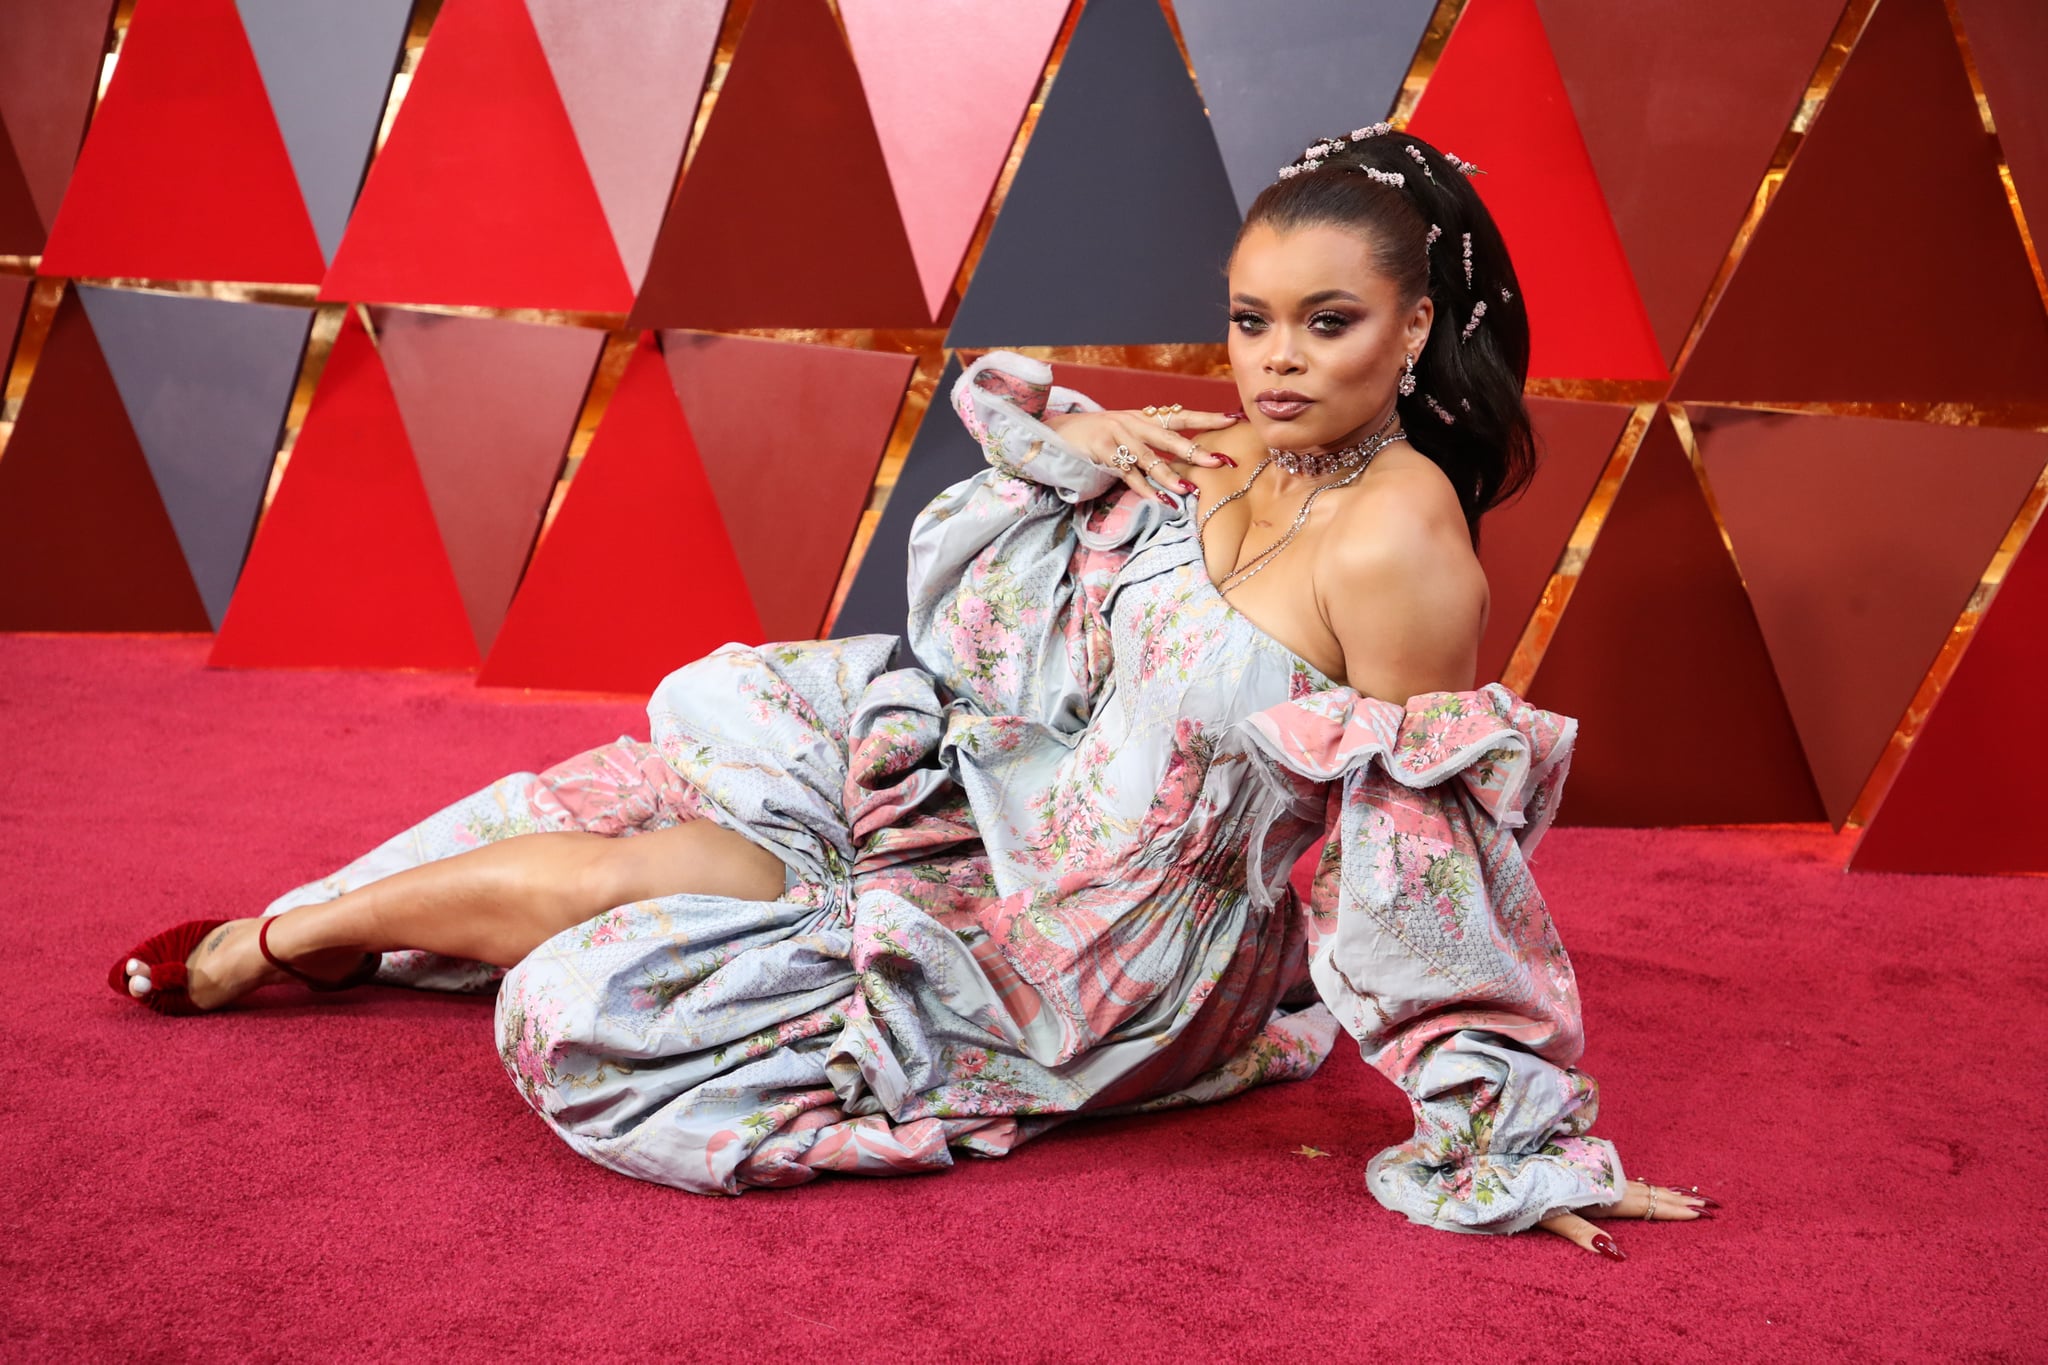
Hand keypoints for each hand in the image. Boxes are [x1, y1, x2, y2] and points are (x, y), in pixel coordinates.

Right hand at [1042, 406, 1241, 502]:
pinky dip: (1143, 489)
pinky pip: (1127, 473)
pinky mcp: (1101, 451)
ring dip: (1169, 475)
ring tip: (1188, 489)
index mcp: (1144, 417)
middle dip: (1197, 450)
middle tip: (1220, 461)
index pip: (1182, 416)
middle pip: (1171, 437)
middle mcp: (1133, 423)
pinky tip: (1159, 500)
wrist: (1056, 432)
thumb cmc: (1097, 437)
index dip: (1207, 418)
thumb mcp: (1126, 433)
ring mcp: (1117, 436)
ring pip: (1149, 458)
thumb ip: (1152, 442)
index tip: (1233, 419)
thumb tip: (1185, 460)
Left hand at [1538, 1180, 1716, 1260]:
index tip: (1703, 1213)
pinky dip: (1642, 1184)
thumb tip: (1618, 1255)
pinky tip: (1645, 1184)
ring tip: (1689, 1195)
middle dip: (1679, 1200)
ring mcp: (1594, 1172)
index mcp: (1599, 1195)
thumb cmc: (1524, 1193)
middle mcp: (1602, 1182)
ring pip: (1638, 1184)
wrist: (1501, 1161)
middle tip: (1712, 1205)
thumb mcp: (1552, 1217)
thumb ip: (1584, 1234)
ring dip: (1664, 1191)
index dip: (1675, 1210)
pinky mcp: (1584, 1168)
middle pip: (1649, 1193)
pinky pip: (1622, 1178)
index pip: (1646, 1206)